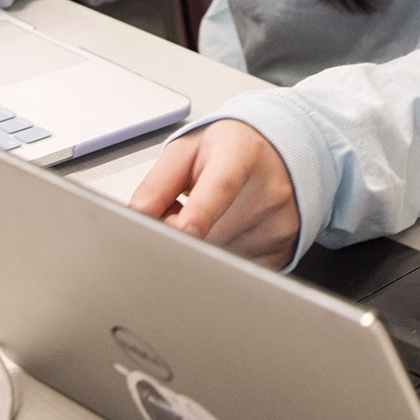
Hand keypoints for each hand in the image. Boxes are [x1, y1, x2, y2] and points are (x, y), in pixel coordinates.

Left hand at [129, 120, 299, 269]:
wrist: (279, 151)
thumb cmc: (229, 148)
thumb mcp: (185, 151)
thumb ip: (157, 184)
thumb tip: (135, 217)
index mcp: (240, 155)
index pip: (220, 187)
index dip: (200, 214)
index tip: (184, 232)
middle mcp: (268, 190)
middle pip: (213, 234)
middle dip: (181, 237)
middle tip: (180, 214)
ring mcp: (279, 223)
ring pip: (222, 259)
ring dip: (202, 249)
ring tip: (211, 219)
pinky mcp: (284, 249)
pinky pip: (239, 270)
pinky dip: (224, 261)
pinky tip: (229, 232)